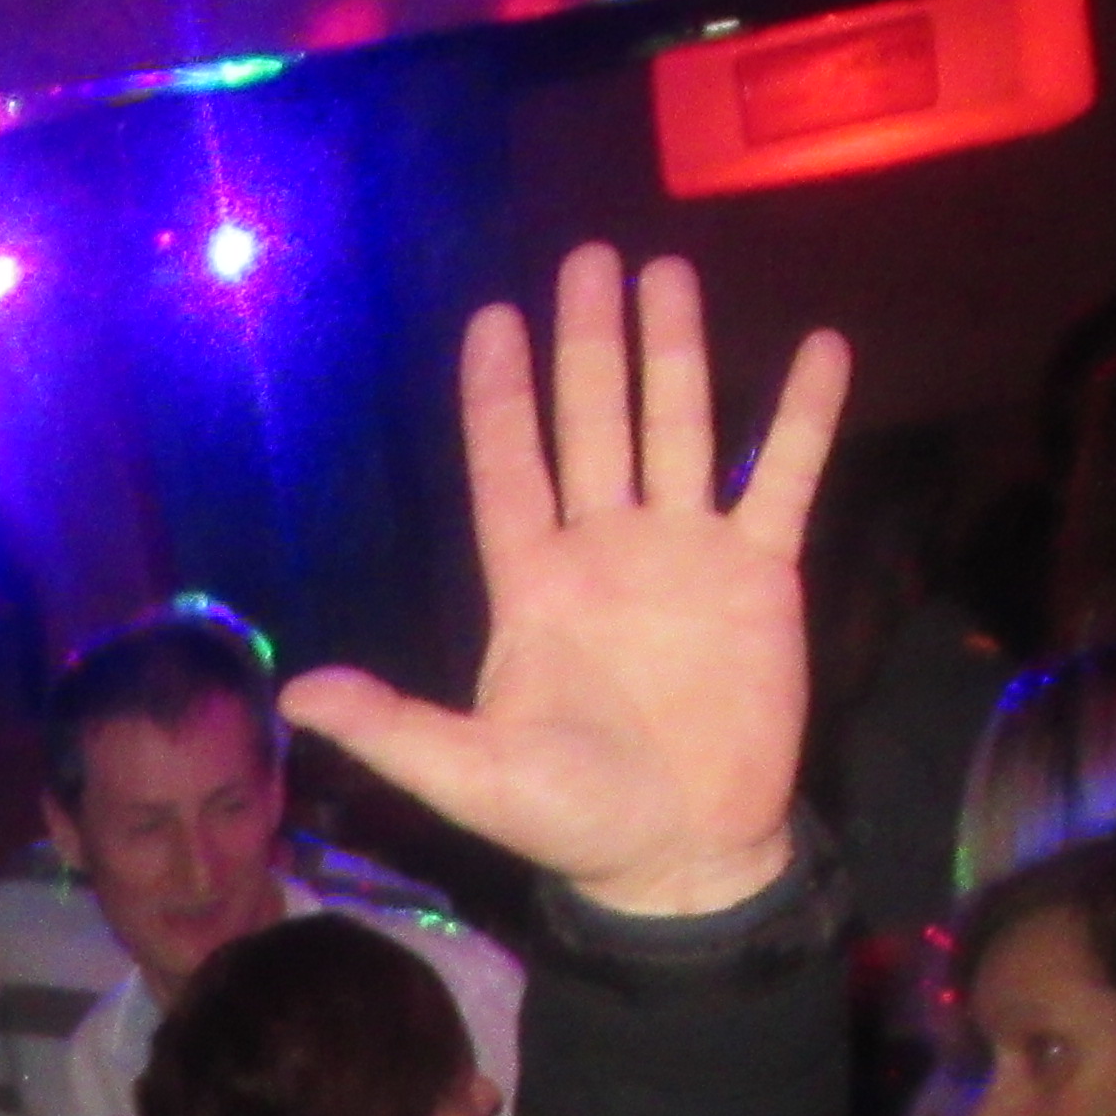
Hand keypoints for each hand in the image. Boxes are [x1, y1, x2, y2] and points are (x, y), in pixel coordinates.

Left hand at [279, 247, 849, 917]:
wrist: (684, 855)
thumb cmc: (573, 820)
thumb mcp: (470, 775)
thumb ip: (392, 727)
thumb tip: (294, 696)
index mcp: (535, 585)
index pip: (509, 468)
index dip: (498, 397)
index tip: (491, 320)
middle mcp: (607, 551)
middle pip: (591, 423)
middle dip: (587, 343)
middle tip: (588, 259)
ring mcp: (687, 555)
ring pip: (677, 429)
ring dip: (674, 353)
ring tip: (668, 273)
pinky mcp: (761, 576)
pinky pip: (782, 478)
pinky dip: (799, 417)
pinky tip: (821, 347)